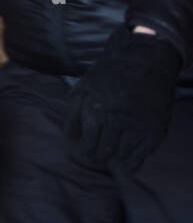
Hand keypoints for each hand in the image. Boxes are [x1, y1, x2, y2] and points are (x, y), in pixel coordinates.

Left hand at [64, 25, 180, 171]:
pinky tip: (127, 163)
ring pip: (121, 155)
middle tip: (96, 159)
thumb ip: (74, 112)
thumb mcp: (85, 86)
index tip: (85, 155)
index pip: (87, 145)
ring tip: (111, 157)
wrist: (145, 59)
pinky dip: (132, 163)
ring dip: (115, 159)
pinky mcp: (154, 130)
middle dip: (98, 158)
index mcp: (96, 112)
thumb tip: (69, 138)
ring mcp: (137, 127)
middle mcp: (116, 122)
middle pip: (103, 152)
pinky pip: (141, 155)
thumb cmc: (111, 73)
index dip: (85, 153)